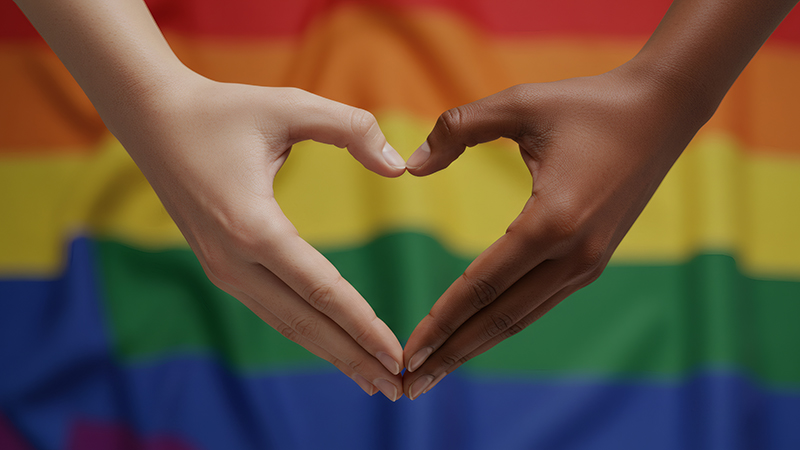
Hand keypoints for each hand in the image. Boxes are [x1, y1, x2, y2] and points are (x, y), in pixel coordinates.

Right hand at [113, 73, 407, 399]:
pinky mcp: (219, 268)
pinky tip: (331, 345)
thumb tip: (400, 168)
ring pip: (287, 324)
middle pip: (305, 322)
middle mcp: (234, 260)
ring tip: (371, 380)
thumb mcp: (290, 105)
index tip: (397, 354)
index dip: (362, 325)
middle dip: (353, 357)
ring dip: (331, 353)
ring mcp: (222, 269)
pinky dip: (306, 333)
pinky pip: (271, 310)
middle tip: (398, 388)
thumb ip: (351, 128)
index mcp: (252, 226)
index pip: (321, 289)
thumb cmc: (224, 110)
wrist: (152, 119)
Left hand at [401, 63, 708, 398]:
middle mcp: (574, 254)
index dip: (442, 319)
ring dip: (476, 346)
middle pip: (500, 318)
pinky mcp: (594, 261)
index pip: (482, 284)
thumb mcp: (519, 103)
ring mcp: (588, 263)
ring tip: (437, 371)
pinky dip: (504, 324)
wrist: (662, 111)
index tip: (408, 351)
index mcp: (553, 221)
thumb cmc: (588, 104)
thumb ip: (458, 129)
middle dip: (452, 352)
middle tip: (410, 385)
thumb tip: (409, 167)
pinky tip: (479, 334)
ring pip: (521, 318)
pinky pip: (540, 302)